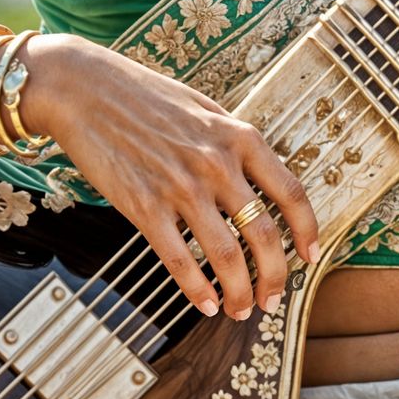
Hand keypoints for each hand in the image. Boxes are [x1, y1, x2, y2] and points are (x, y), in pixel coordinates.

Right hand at [26, 34, 319, 320]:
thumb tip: (258, 181)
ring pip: (227, 256)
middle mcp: (217, 163)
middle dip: (275, 276)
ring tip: (240, 309)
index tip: (310, 256)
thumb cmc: (146, 96)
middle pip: (265, 234)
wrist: (87, 90)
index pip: (291, 193)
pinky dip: (197, 290)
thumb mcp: (206, 110)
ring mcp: (182, 187)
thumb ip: (233, 144)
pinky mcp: (145, 207)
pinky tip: (204, 304)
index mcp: (240, 137)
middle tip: (274, 298)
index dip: (308, 231)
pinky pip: (179, 260)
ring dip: (239, 292)